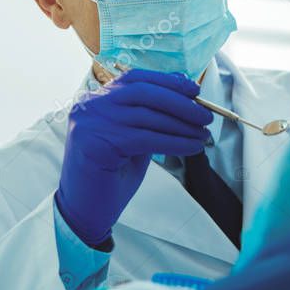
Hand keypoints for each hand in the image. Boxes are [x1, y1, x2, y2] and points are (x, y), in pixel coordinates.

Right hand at [55, 68, 212, 245]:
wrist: (83, 210)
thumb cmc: (109, 175)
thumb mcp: (131, 139)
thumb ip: (149, 117)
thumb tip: (185, 99)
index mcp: (95, 99)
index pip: (135, 79)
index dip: (167, 81)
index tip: (194, 90)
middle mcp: (89, 106)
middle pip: (143, 93)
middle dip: (180, 103)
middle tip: (205, 116)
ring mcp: (90, 123)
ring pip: (148, 117)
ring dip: (182, 126)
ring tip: (202, 136)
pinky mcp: (97, 144)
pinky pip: (146, 138)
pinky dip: (174, 142)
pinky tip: (191, 148)